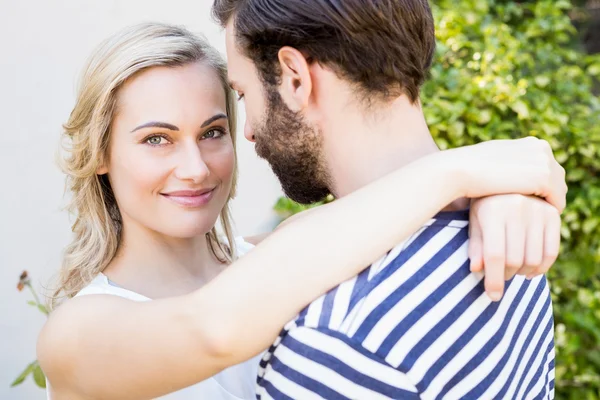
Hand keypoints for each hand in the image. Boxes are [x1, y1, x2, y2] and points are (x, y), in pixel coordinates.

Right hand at [446, 137, 566, 211]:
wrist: (460, 170)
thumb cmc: (468, 168)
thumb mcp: (494, 160)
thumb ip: (510, 164)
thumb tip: (512, 174)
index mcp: (531, 143)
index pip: (546, 167)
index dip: (538, 186)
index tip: (529, 202)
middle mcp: (542, 148)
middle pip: (557, 178)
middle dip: (547, 195)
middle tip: (534, 214)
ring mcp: (545, 162)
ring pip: (559, 191)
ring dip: (548, 205)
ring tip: (534, 221)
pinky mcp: (544, 178)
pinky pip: (557, 201)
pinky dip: (548, 213)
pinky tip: (534, 223)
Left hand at [468, 194, 560, 300]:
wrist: (507, 180)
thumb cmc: (484, 205)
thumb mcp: (475, 222)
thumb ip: (475, 246)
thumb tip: (476, 270)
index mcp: (493, 211)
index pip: (495, 255)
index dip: (494, 280)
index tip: (493, 296)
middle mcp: (517, 209)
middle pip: (515, 260)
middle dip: (505, 276)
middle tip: (500, 277)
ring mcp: (538, 211)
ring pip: (533, 259)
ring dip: (522, 273)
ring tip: (512, 270)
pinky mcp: (552, 215)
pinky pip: (551, 252)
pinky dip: (541, 267)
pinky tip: (530, 271)